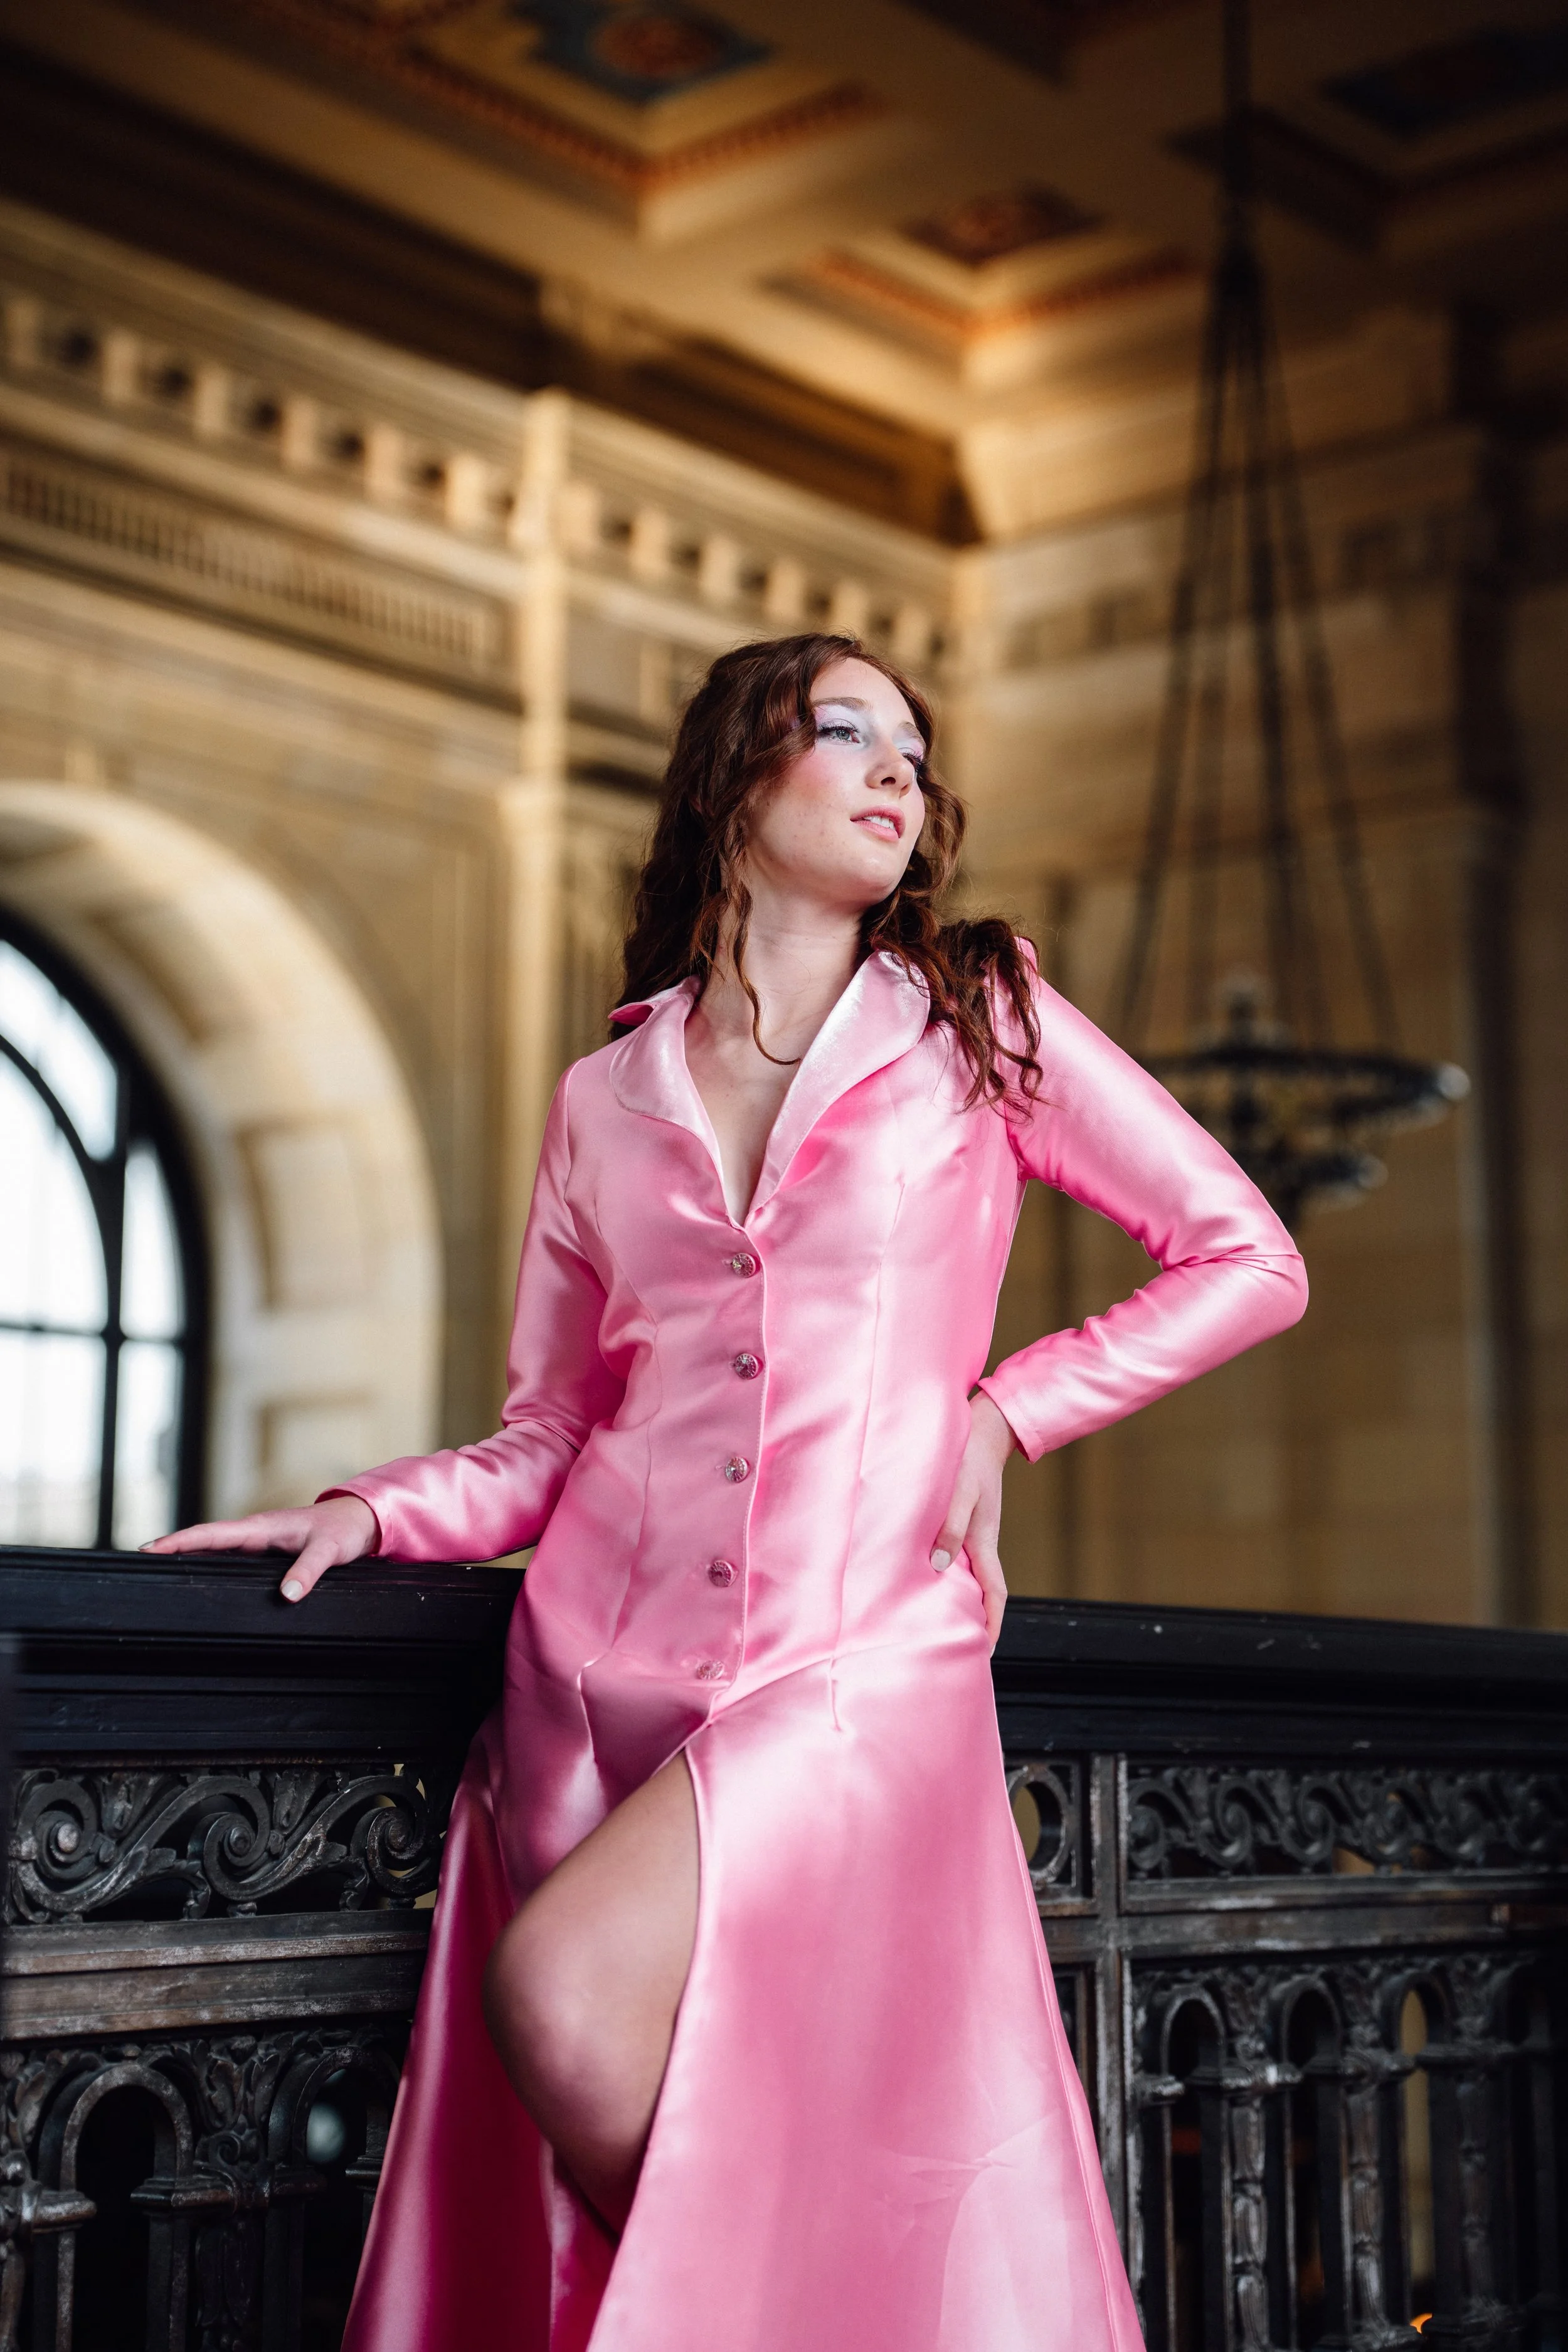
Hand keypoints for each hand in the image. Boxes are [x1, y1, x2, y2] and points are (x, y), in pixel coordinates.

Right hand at [141, 1495, 378, 1602]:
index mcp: (261, 1527)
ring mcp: (257, 1543)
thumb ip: (309, 1571)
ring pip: (214, 1550)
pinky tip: (197, 1577)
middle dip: (172, 1549)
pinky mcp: (264, 1553)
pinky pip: (229, 1558)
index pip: (211, 1533)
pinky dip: (208, 1563)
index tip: (150, 1549)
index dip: (179, 1541)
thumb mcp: (328, 1550)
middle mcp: (254, 1533)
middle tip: (139, 1563)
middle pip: (203, 1541)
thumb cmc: (342, 1531)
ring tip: (157, 1572)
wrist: (359, 1522)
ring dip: (188, 1557)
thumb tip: (288, 1595)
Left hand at [931, 1391, 1016, 1649]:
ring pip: (966, 1574)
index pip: (994, 1593)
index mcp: (984, 1541)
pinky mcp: (959, 1519)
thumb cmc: (968, 1460)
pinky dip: (945, 1571)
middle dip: (973, 1619)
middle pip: (980, 1590)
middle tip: (955, 1644)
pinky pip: (954, 1554)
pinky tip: (924, 1574)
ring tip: (935, 1619)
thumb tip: (938, 1566)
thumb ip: (949, 1527)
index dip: (992, 1624)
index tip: (985, 1651)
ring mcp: (970, 1531)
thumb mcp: (960, 1493)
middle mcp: (979, 1542)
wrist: (981, 1430)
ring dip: (956, 1596)